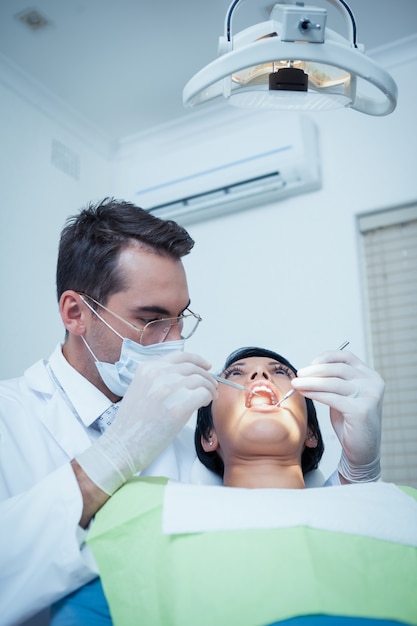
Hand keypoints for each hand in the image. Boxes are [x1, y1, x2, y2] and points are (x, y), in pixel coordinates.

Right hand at [75, 351, 217, 494]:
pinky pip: (203, 394)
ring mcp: (168, 389)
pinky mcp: (178, 407)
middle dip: (207, 376)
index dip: (197, 360)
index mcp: (147, 368)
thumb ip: (159, 378)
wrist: (122, 445)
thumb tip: (186, 376)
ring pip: (200, 380)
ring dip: (210, 388)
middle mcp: (157, 374)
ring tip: (210, 397)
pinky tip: (205, 404)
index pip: (180, 356)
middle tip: (212, 386)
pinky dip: (208, 397)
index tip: (206, 366)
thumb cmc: (131, 422)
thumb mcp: (140, 388)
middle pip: (193, 368)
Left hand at [292, 349, 383, 481]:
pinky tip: (304, 393)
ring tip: (296, 383)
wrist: (362, 450)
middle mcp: (373, 383)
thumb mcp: (344, 395)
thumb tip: (309, 369)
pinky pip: (332, 398)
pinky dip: (315, 394)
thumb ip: (334, 380)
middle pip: (338, 369)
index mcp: (370, 376)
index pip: (346, 357)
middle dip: (315, 370)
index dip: (325, 358)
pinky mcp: (361, 410)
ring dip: (311, 382)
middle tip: (298, 374)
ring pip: (333, 383)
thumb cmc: (350, 422)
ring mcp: (369, 396)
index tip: (310, 364)